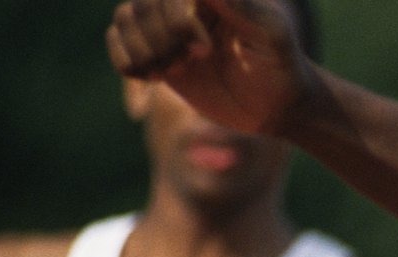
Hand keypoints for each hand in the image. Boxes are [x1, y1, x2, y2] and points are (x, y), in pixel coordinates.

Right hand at [106, 0, 311, 134]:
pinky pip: (116, 41)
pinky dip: (127, 60)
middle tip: (201, 58)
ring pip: (125, 18)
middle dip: (165, 37)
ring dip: (145, 49)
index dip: (178, 17)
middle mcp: (183, 2)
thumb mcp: (271, 34)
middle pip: (144, 3)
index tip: (205, 49)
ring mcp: (166, 25)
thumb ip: (242, 5)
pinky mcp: (156, 52)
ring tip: (178, 69)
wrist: (274, 106)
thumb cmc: (280, 66)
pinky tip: (155, 77)